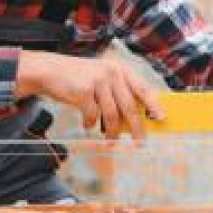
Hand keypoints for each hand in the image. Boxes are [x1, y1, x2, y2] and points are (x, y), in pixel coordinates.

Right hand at [16, 51, 163, 138]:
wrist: (50, 71)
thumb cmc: (79, 78)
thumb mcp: (102, 77)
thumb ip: (118, 92)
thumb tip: (134, 119)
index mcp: (120, 69)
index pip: (143, 88)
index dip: (154, 104)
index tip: (162, 118)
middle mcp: (111, 73)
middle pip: (129, 106)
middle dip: (136, 128)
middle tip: (140, 143)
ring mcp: (98, 81)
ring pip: (112, 115)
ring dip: (112, 132)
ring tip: (110, 140)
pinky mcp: (84, 92)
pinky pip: (93, 116)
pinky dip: (91, 124)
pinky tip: (87, 123)